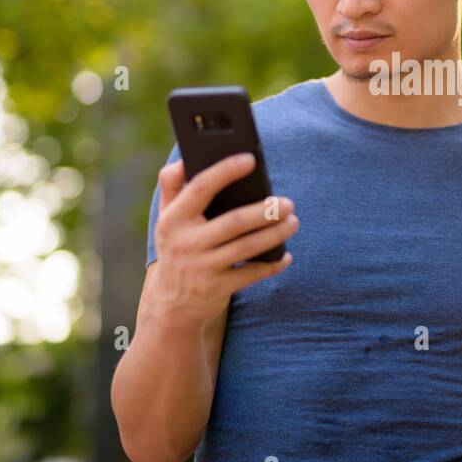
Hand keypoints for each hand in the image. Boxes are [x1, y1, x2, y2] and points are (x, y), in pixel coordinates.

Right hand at [148, 153, 297, 329]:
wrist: (171, 302)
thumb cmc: (177, 245)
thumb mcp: (167, 217)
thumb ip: (172, 186)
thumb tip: (182, 162)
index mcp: (173, 219)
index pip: (200, 188)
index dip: (225, 171)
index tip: (250, 159)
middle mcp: (185, 243)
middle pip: (233, 222)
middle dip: (265, 211)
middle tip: (288, 202)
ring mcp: (201, 268)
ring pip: (247, 247)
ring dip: (275, 234)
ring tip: (293, 221)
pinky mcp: (216, 289)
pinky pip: (252, 274)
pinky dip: (272, 264)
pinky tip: (286, 254)